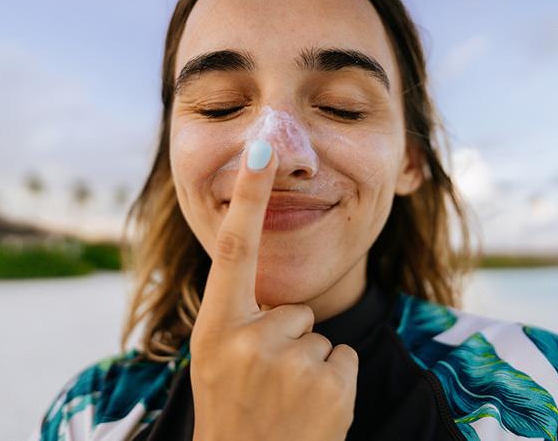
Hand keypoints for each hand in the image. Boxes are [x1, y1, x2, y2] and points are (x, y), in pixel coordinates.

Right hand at [190, 139, 358, 440]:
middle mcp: (247, 340)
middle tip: (267, 381)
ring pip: (320, 333)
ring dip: (310, 362)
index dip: (247, 196)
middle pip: (296, 307)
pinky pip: (342, 355)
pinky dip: (333, 380)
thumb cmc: (233, 410)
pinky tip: (309, 408)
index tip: (261, 148)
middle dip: (289, 337)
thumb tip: (271, 288)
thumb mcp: (214, 360)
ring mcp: (290, 363)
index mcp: (215, 328)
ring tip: (285, 399)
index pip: (233, 250)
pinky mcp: (330, 384)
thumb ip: (237, 316)